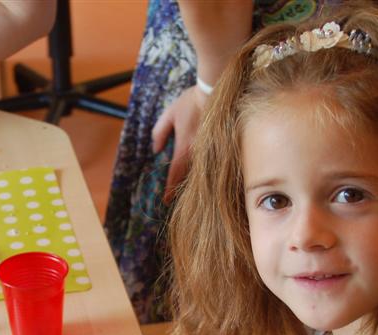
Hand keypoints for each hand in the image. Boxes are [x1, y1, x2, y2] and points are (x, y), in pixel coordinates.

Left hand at [151, 85, 206, 202]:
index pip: (174, 174)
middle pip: (189, 179)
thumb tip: (156, 149)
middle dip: (182, 189)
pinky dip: (207, 174)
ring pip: (202, 174)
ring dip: (194, 183)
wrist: (215, 90)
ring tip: (188, 192)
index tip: (165, 200)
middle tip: (175, 199)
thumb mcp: (169, 114)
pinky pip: (212, 166)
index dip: (169, 189)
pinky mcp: (221, 148)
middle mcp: (198, 153)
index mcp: (184, 147)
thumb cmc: (191, 101)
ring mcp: (211, 151)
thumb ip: (160, 132)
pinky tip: (204, 178)